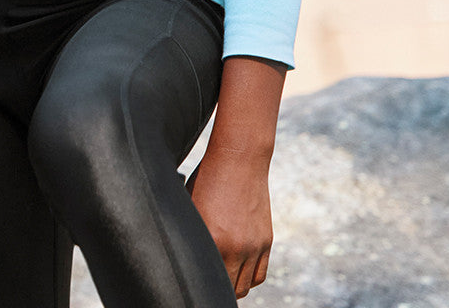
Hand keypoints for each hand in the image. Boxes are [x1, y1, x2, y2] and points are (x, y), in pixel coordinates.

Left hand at [189, 144, 273, 297]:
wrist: (240, 159)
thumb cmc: (208, 178)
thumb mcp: (191, 205)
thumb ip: (190, 234)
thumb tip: (182, 254)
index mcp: (212, 239)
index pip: (205, 278)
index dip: (198, 282)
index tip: (193, 280)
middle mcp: (235, 247)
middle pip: (228, 290)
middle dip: (215, 288)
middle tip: (206, 279)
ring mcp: (253, 246)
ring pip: (244, 287)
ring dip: (233, 286)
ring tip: (221, 276)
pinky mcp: (266, 241)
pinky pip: (259, 275)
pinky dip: (248, 278)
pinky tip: (238, 270)